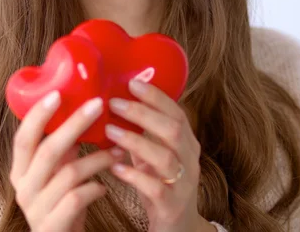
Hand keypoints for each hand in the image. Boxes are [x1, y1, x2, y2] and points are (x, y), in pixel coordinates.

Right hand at [9, 91, 121, 231]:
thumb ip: (64, 149)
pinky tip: (104, 187)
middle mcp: (23, 188)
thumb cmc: (61, 203)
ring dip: (98, 158)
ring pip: (69, 173)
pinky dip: (96, 188)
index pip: (23, 138)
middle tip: (98, 105)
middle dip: (75, 124)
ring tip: (119, 151)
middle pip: (48, 150)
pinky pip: (77, 198)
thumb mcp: (57, 172)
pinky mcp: (52, 226)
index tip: (57, 93)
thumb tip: (83, 110)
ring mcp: (36, 208)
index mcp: (20, 170)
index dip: (37, 116)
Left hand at [106, 71, 210, 231]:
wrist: (179, 229)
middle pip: (173, 129)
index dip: (156, 96)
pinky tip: (115, 167)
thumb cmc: (161, 187)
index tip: (132, 82)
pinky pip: (155, 188)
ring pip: (165, 157)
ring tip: (109, 130)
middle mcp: (189, 160)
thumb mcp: (154, 158)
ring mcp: (183, 183)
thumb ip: (142, 136)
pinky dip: (134, 175)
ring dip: (136, 141)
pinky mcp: (172, 206)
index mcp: (186, 144)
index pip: (177, 113)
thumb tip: (115, 106)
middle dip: (143, 113)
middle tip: (114, 102)